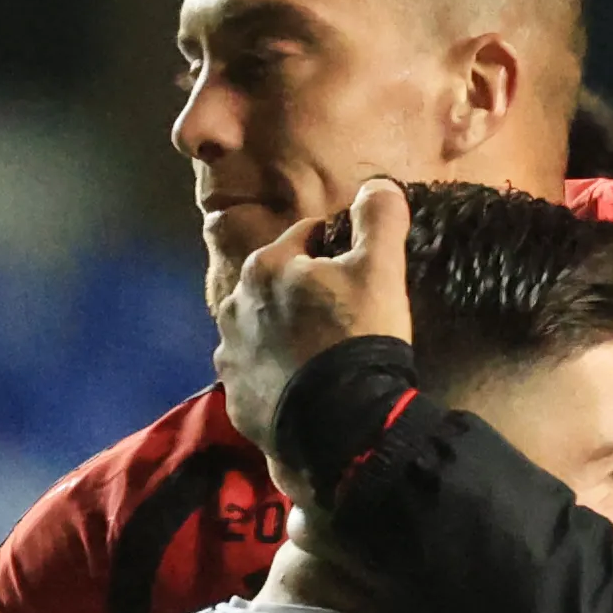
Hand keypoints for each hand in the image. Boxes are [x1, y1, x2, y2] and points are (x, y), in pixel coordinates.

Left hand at [215, 175, 415, 490]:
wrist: (343, 427)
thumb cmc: (358, 339)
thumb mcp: (381, 270)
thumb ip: (380, 218)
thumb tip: (379, 185)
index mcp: (265, 267)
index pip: (306, 239)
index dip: (338, 251)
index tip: (361, 272)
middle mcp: (234, 307)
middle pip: (278, 287)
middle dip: (305, 296)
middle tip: (344, 320)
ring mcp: (231, 358)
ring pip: (263, 332)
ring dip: (285, 337)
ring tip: (323, 358)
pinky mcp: (237, 402)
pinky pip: (258, 379)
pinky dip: (277, 379)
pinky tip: (305, 391)